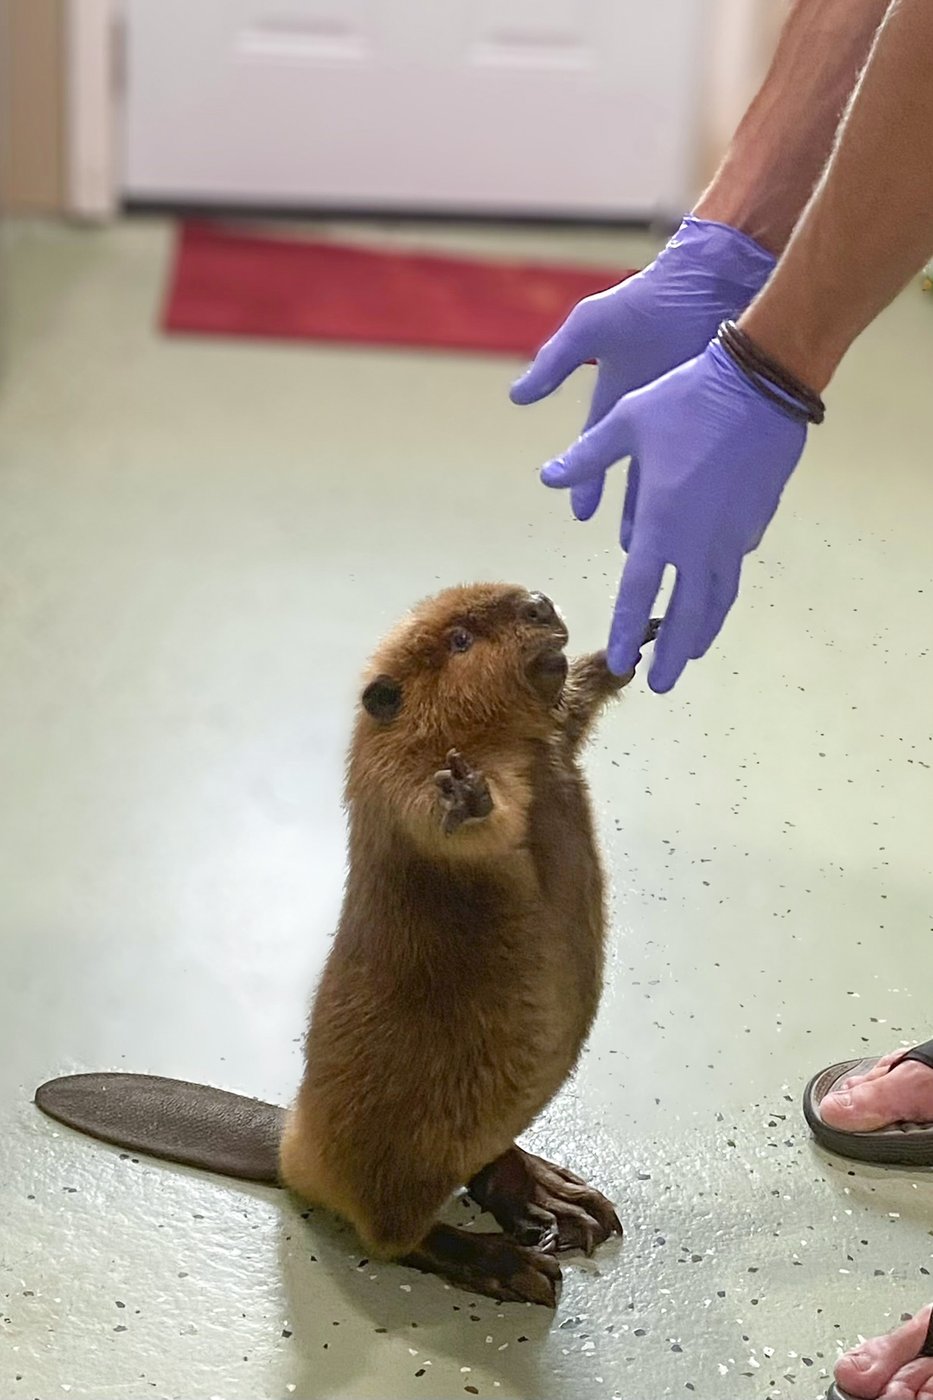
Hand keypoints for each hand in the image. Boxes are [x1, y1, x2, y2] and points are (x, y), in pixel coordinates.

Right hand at [510, 217, 773, 520]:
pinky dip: (713, 487)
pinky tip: (716, 515)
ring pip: (676, 475)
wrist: (711, 279)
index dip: (585, 481)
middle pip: (638, 473)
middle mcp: (651, 412)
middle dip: (634, 510)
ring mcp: (687, 414)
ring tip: (671, 542)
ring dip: (671, 508)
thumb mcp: (591, 327)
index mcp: (618, 396)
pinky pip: (713, 459)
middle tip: (632, 547)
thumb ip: (554, 362)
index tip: (581, 515)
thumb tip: (516, 397)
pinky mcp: (718, 413)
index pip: (596, 450)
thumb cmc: (648, 299)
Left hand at [541, 341, 807, 692]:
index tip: (621, 662)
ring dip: (701, 631)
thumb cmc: (686, 398)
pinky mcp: (755, 522)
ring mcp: (732, 535)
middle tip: (660, 684)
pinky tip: (713, 596)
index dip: (627, 630)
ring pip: (717, 598)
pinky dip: (720, 589)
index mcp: (661, 523)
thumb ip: (586, 456)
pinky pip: (734, 565)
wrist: (761, 383)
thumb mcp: (625, 422)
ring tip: (689, 656)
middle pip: (685, 613)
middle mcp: (698, 541)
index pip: (639, 592)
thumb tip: (548, 477)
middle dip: (671, 653)